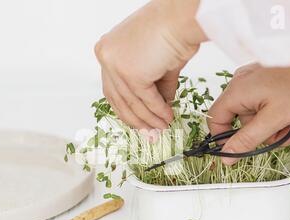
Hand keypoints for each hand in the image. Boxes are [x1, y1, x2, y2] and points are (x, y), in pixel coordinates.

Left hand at [95, 0, 205, 129]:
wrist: (183, 17)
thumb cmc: (173, 29)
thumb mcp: (155, 62)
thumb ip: (153, 86)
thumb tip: (158, 108)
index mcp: (108, 50)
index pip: (112, 88)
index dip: (126, 108)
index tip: (138, 121)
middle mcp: (107, 56)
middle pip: (118, 99)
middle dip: (136, 119)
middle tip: (149, 132)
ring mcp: (116, 65)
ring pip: (132, 103)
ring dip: (149, 119)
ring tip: (162, 127)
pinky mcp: (131, 74)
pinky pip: (146, 100)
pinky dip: (158, 111)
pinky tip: (167, 117)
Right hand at [208, 60, 289, 164]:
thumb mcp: (274, 119)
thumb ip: (247, 140)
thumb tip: (227, 156)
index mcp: (236, 91)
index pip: (215, 119)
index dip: (225, 139)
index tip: (242, 150)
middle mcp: (241, 83)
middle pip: (242, 121)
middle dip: (265, 133)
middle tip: (287, 135)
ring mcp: (255, 80)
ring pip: (258, 115)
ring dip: (278, 125)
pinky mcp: (267, 80)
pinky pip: (266, 105)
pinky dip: (281, 113)